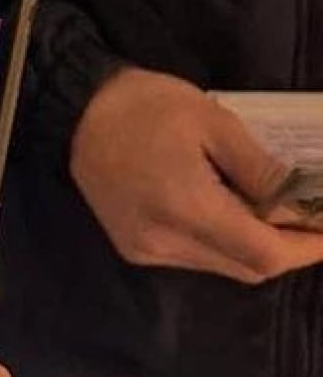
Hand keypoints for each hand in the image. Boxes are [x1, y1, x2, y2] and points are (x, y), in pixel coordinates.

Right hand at [71, 66, 322, 282]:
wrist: (77, 112)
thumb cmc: (148, 106)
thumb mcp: (215, 123)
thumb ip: (261, 169)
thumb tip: (301, 203)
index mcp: (187, 209)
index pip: (263, 254)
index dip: (307, 249)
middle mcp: (166, 243)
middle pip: (247, 270)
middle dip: (288, 250)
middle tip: (314, 223)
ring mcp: (148, 252)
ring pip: (223, 267)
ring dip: (257, 248)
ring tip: (280, 217)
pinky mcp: (137, 250)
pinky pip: (196, 259)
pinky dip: (226, 245)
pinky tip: (235, 215)